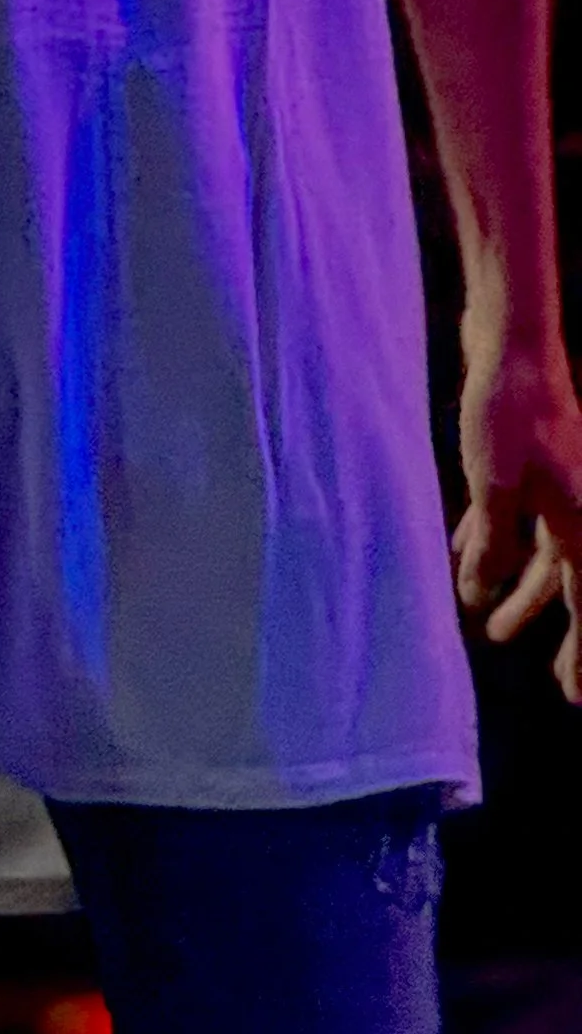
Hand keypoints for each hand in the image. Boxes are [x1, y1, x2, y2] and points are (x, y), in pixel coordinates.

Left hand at [456, 329, 581, 704]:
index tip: (573, 693)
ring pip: (538, 547)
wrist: (513, 341)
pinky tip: (463, 552)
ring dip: (512, 581)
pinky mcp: (528, 461)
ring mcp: (555, 482)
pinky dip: (495, 537)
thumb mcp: (493, 487)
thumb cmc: (508, 413)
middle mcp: (577, 505)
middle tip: (515, 649)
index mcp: (581, 520)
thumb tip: (478, 595)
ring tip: (484, 617)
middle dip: (539, 617)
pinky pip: (516, 515)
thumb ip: (491, 544)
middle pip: (565, 579)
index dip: (581, 651)